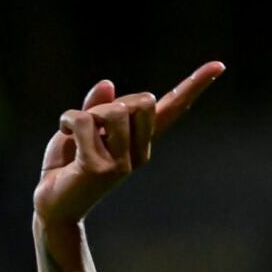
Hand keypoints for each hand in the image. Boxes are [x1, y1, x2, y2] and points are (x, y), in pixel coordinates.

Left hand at [33, 62, 223, 225]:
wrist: (52, 206)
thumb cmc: (66, 168)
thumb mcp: (80, 129)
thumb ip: (95, 107)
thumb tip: (108, 83)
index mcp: (140, 142)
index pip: (172, 110)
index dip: (195, 85)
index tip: (219, 66)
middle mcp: (139, 154)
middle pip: (142, 99)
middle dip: (112, 103)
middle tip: (88, 126)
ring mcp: (124, 164)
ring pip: (113, 110)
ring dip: (87, 114)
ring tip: (76, 135)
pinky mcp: (102, 169)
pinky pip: (85, 122)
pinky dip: (67, 121)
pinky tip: (65, 137)